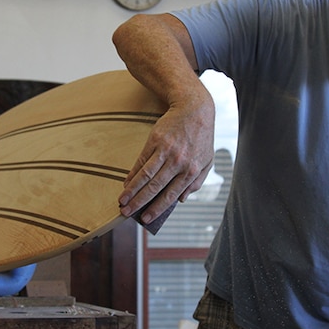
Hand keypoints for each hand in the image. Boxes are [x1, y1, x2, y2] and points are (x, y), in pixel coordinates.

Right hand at [118, 94, 214, 223]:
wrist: (195, 109)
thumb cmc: (202, 137)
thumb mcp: (207, 161)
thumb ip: (196, 182)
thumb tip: (181, 200)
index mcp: (191, 170)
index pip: (171, 195)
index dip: (157, 208)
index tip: (146, 219)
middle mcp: (178, 162)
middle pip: (155, 187)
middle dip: (139, 202)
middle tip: (127, 213)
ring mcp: (166, 151)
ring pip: (145, 175)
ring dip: (132, 190)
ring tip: (122, 201)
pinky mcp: (155, 140)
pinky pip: (141, 160)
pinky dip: (133, 173)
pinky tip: (126, 183)